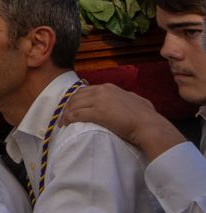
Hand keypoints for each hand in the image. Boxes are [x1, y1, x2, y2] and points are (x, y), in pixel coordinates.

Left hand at [63, 83, 184, 160]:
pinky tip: (65, 124)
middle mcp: (101, 91)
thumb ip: (128, 97)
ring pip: (74, 105)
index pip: (86, 91)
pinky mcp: (97, 112)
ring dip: (66, 113)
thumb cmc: (147, 116)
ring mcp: (98, 100)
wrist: (149, 125)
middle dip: (69, 106)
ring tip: (62, 122)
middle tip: (64, 115)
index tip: (73, 107)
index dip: (77, 99)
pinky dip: (68, 119)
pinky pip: (76, 114)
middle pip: (77, 96)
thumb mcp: (136, 100)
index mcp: (109, 88)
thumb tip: (129, 97)